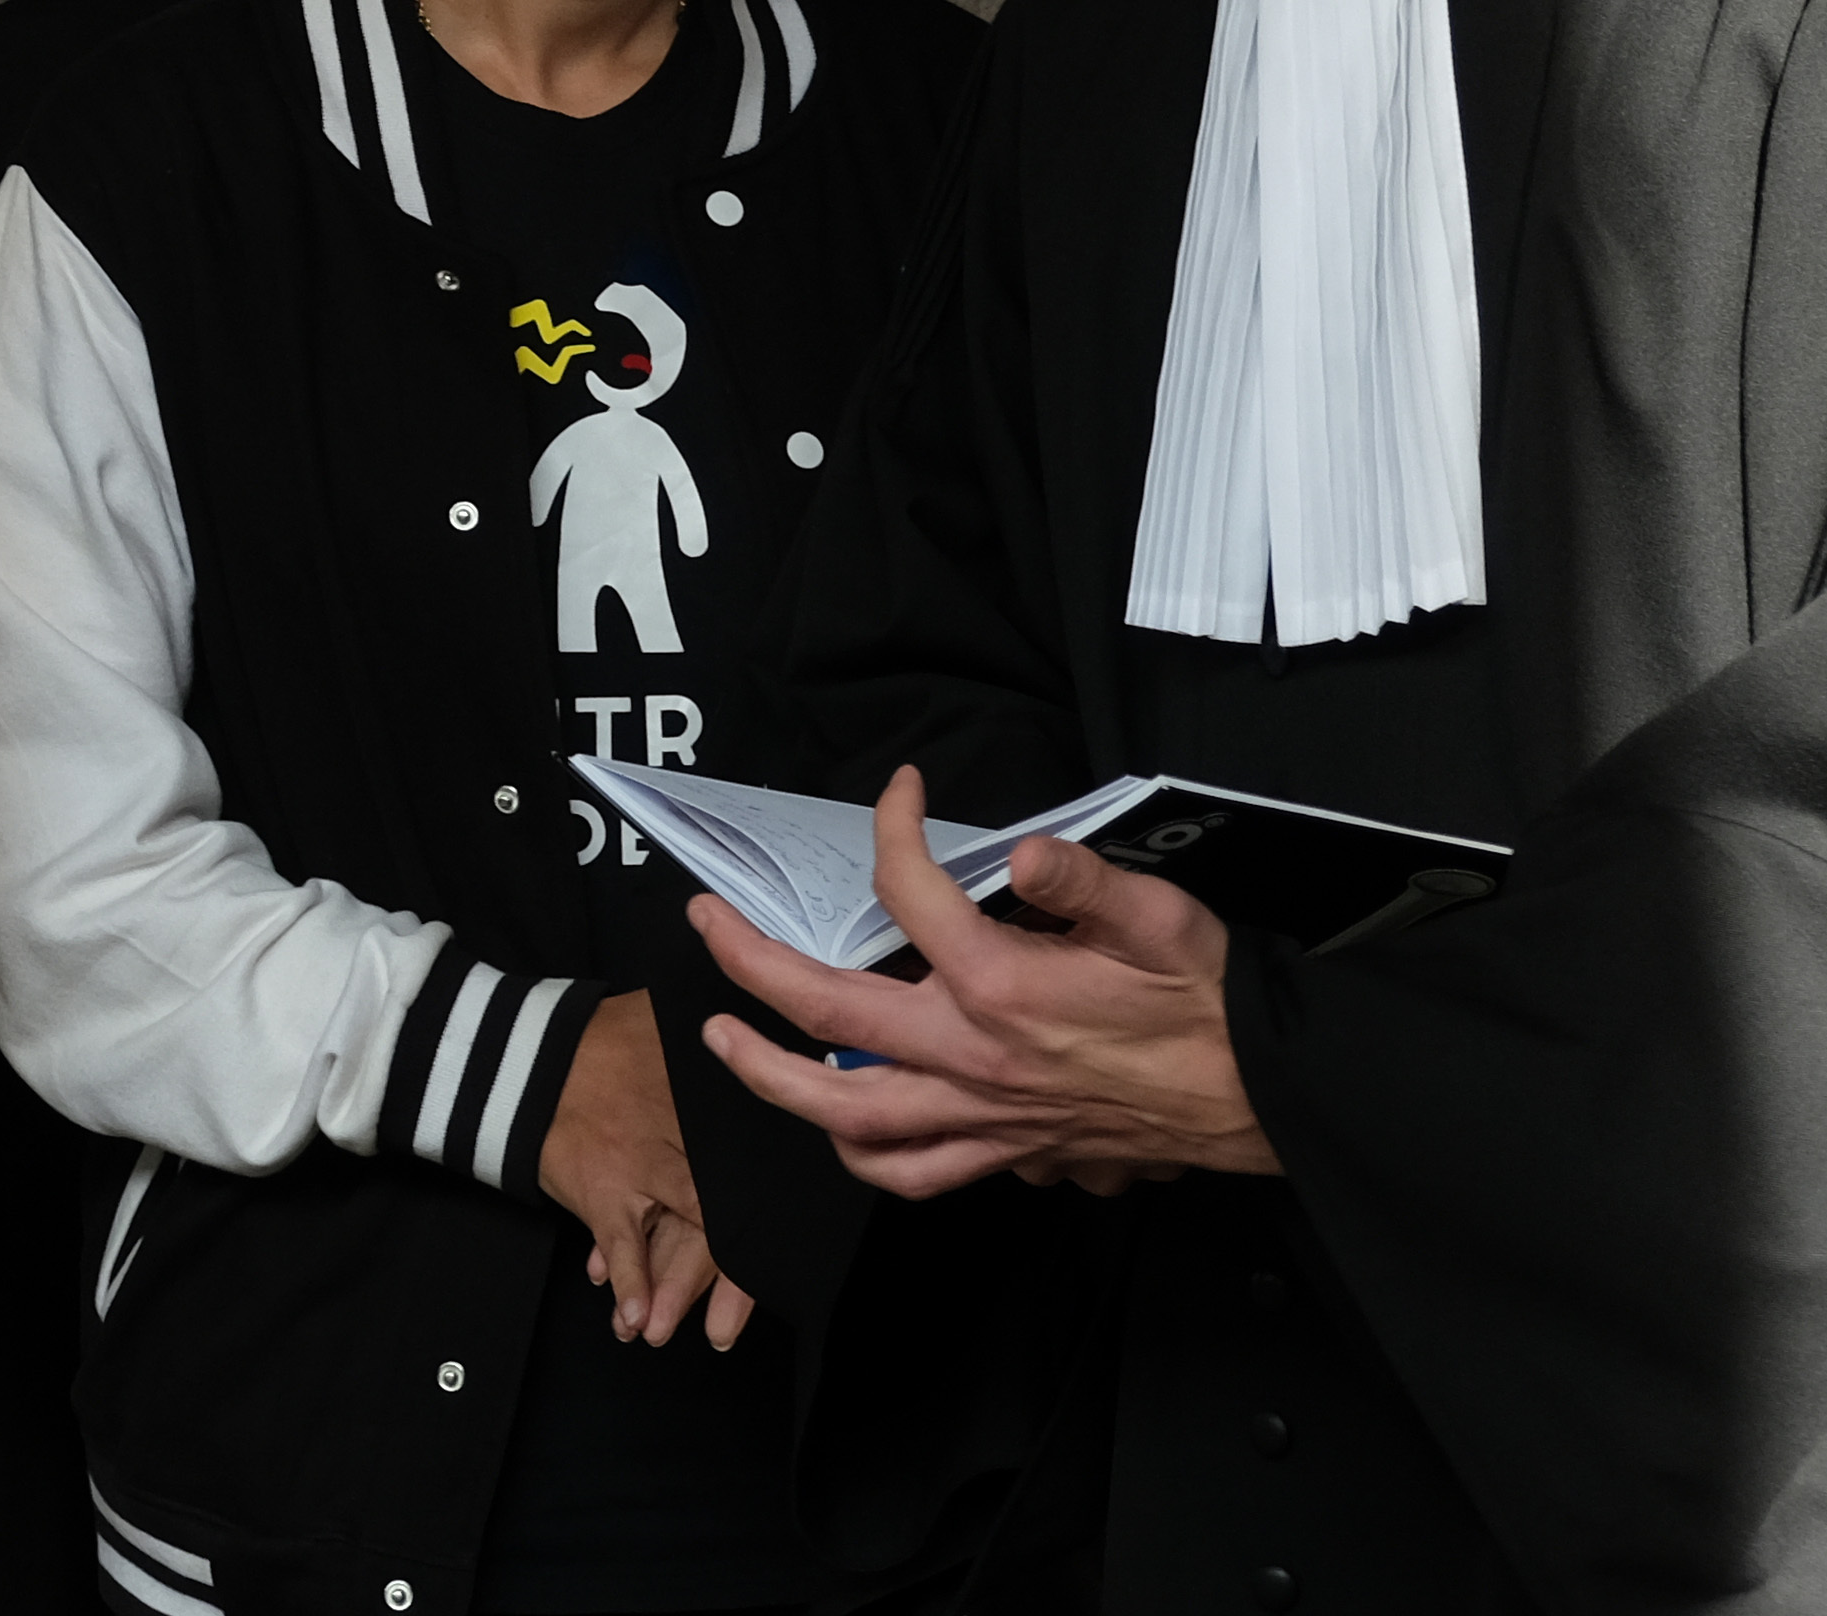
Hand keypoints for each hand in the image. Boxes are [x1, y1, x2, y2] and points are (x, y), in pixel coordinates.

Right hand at [535, 992, 752, 1349]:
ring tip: (673, 1332)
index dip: (771, 1210)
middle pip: (722, 1212)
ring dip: (675, 1289)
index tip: (786, 1250)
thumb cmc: (599, 1039)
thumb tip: (766, 1020)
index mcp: (708, 1104)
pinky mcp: (598, 1186)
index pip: (750, 1165)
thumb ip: (715, 1026)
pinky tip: (632, 1319)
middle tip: (730, 1328)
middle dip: (728, 1277)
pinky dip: (627, 1281)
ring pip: (676, 1239)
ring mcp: (640, 1167)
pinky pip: (620, 1243)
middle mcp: (683, 1140)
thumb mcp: (665, 1018)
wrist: (524, 1053)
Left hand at [693, 767, 1277, 1196]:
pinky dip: (859, 1154)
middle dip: (748, 961)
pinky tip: (836, 1126)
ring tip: (725, 1042)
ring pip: (844, 1113)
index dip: (890, 831)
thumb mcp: (1162, 920)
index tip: (894, 794)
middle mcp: (974, 1057)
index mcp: (1003, 986)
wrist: (1260, 1100)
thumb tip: (1025, 846)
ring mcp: (981, 1114)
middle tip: (706, 922)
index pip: (909, 893)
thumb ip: (1084, 880)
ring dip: (770, 1076)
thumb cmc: (1210, 1008)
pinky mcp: (1004, 1153)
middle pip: (825, 1012)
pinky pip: (910, 1173)